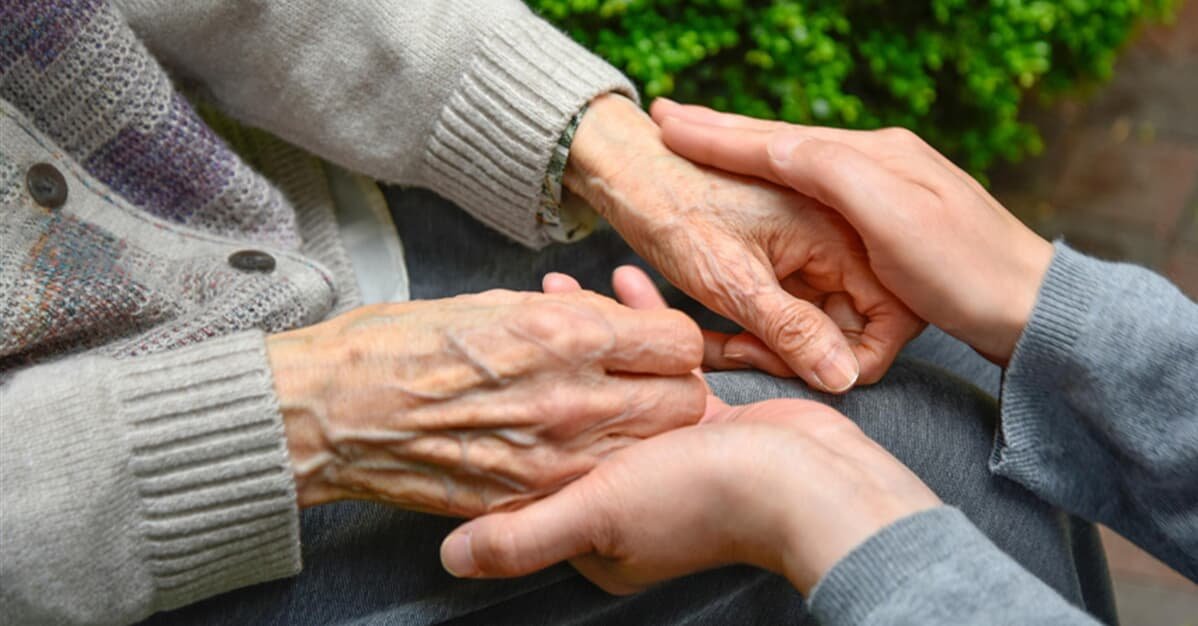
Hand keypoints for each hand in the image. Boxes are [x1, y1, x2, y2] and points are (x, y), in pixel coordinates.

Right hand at [265, 288, 705, 513]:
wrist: (335, 413)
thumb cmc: (403, 346)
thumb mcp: (497, 302)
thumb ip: (570, 314)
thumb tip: (614, 320)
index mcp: (564, 335)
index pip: (679, 342)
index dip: (668, 340)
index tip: (650, 341)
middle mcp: (571, 400)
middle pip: (684, 403)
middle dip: (671, 387)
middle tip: (640, 379)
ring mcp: (554, 458)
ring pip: (649, 450)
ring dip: (639, 431)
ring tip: (603, 413)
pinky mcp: (530, 499)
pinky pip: (597, 482)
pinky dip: (596, 466)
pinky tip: (565, 446)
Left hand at [439, 267, 941, 594]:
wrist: (811, 484)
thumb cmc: (702, 501)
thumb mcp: (599, 516)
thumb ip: (522, 536)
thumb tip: (449, 558)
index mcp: (597, 527)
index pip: (534, 471)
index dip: (508, 419)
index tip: (483, 361)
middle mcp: (630, 493)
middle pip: (571, 421)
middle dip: (543, 361)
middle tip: (518, 304)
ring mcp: (669, 455)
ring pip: (612, 386)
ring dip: (589, 336)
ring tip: (559, 283)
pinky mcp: (707, 420)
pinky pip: (660, 368)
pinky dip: (643, 327)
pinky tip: (626, 283)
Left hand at [565, 94, 923, 391]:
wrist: (631, 170)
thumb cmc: (675, 212)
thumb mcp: (731, 281)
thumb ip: (789, 330)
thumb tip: (842, 378)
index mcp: (843, 233)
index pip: (884, 322)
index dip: (842, 357)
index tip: (780, 360)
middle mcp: (842, 237)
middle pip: (853, 326)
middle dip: (799, 354)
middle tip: (739, 353)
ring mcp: (816, 249)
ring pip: (819, 324)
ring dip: (775, 346)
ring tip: (722, 347)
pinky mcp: (790, 259)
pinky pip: (793, 311)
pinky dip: (760, 330)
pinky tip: (720, 334)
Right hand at [651, 99, 1053, 363]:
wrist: (1032, 304)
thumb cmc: (963, 267)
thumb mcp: (890, 215)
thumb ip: (831, 172)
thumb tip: (773, 144)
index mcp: (872, 156)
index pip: (779, 139)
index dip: (720, 133)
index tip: (669, 124)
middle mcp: (879, 160)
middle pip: (785, 142)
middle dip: (725, 131)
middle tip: (673, 118)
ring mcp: (888, 187)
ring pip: (799, 163)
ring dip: (747, 150)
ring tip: (704, 139)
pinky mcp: (895, 217)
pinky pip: (819, 189)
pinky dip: (779, 178)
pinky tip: (768, 178)